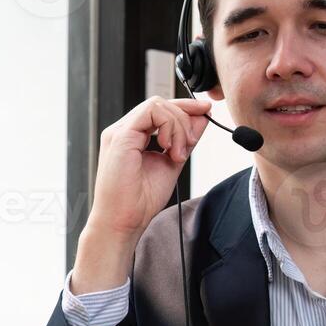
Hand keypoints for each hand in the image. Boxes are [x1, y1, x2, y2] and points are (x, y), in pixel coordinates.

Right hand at [72, 96, 211, 293]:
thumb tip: (201, 120)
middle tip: (191, 143)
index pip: (159, 110)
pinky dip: (168, 126)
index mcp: (132, 136)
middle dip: (185, 117)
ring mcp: (120, 131)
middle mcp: (124, 130)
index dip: (185, 107)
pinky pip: (151, 112)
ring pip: (157, 104)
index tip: (206, 111)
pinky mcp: (121, 136)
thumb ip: (184, 141)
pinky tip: (169, 148)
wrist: (123, 222)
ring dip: (178, 126)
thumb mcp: (171, 163)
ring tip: (178, 153)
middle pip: (160, 103)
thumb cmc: (140, 201)